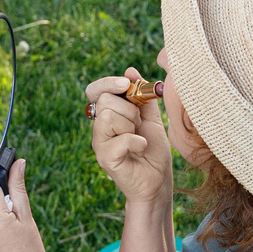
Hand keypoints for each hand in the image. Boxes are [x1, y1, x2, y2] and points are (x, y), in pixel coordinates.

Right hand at [85, 64, 172, 203]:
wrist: (158, 181)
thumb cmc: (154, 151)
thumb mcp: (151, 118)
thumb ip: (142, 96)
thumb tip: (130, 70)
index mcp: (108, 116)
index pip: (94, 91)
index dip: (107, 83)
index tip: (126, 83)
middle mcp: (99, 129)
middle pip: (105, 101)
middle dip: (129, 109)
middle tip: (138, 125)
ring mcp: (100, 144)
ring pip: (108, 116)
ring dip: (131, 125)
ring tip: (138, 138)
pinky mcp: (105, 159)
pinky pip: (119, 138)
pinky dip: (137, 141)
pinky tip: (141, 149)